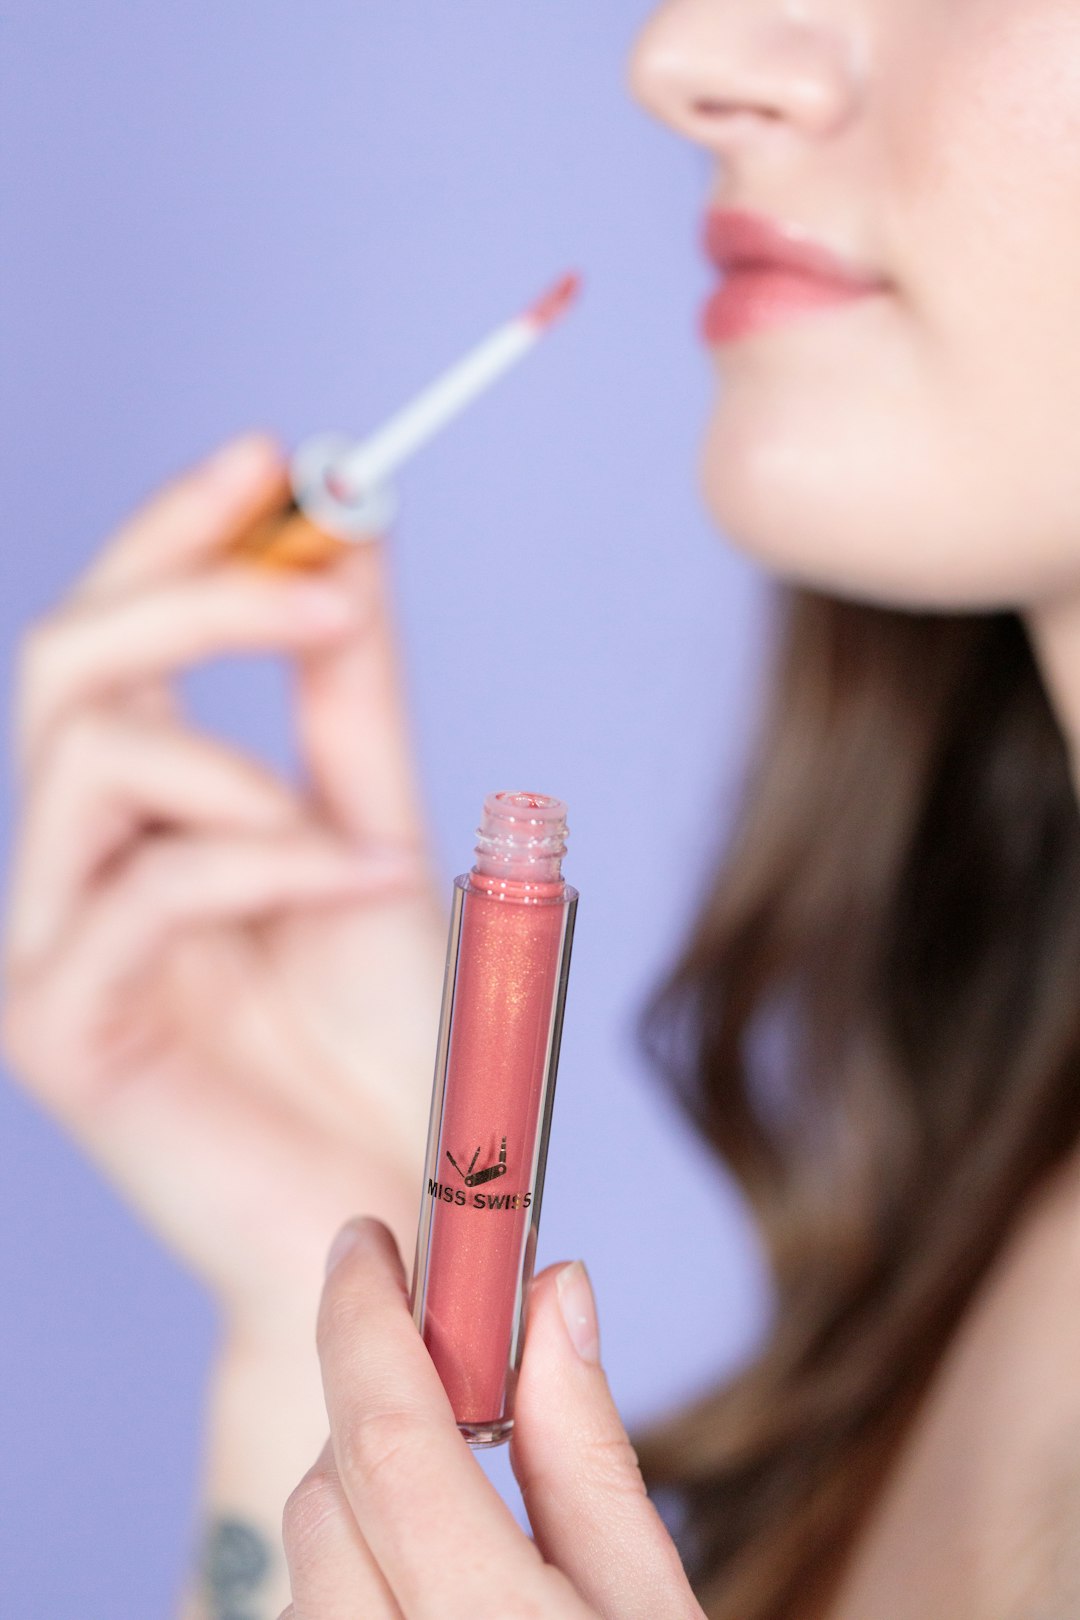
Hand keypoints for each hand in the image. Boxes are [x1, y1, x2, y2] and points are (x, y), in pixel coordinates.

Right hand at [1, 432, 448, 1343]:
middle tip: (327, 580)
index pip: (113, 633)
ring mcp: (46, 946)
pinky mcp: (57, 1027)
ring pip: (90, 756)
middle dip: (196, 590)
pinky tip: (368, 885)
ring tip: (363, 834)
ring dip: (247, 764)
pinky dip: (273, 861)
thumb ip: (347, 700)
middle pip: (65, 662)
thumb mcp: (379, 827)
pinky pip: (144, 884)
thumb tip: (345, 536)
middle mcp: (67, 864)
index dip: (176, 528)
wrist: (411, 1197)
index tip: (276, 453)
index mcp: (136, 812)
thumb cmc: (392, 1033)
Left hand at [278, 1216, 703, 1619]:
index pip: (389, 1438)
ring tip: (449, 1534)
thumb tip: (555, 1290)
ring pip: (304, 1567)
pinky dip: (347, 1586)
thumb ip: (584, 1447)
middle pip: (327, 1497)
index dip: (366, 1318)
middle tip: (443, 1399)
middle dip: (375, 1425)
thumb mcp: (647, 1601)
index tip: (365, 1241)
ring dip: (358, 1514)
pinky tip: (420, 1600)